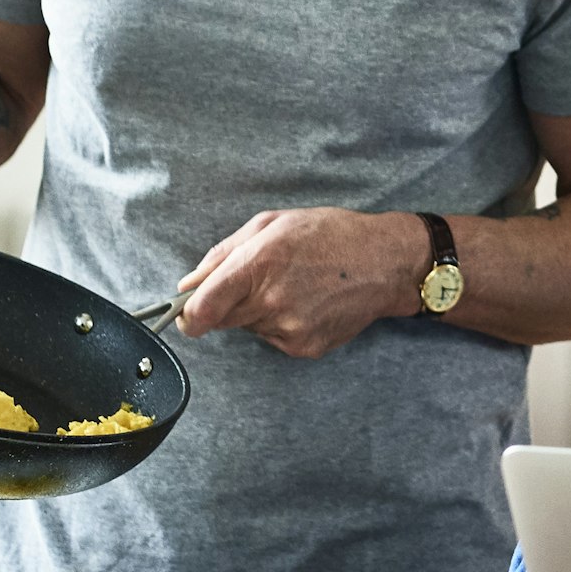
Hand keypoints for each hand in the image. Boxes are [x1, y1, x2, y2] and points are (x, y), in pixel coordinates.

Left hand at [176, 208, 423, 358]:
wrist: (385, 263)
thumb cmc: (331, 235)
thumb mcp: (272, 224)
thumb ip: (223, 254)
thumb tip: (188, 284)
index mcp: (259, 264)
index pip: (202, 309)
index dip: (186, 314)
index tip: (185, 312)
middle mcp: (271, 301)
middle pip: (220, 320)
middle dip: (227, 304)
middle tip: (256, 282)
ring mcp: (289, 329)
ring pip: (249, 328)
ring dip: (258, 311)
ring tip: (293, 286)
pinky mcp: (304, 348)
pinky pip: (273, 338)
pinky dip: (281, 323)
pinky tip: (307, 302)